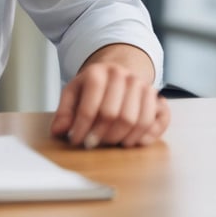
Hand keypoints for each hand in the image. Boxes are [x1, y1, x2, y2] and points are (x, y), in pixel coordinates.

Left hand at [50, 61, 169, 148]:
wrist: (115, 73)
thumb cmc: (92, 87)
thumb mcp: (73, 93)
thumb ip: (64, 112)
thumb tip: (58, 131)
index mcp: (97, 72)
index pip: (90, 107)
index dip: (82, 128)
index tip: (77, 141)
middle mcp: (122, 76)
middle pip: (114, 115)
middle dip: (102, 136)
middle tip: (93, 144)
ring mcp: (142, 85)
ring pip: (136, 121)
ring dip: (122, 138)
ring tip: (110, 143)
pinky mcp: (157, 97)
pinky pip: (157, 121)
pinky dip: (146, 136)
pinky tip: (132, 142)